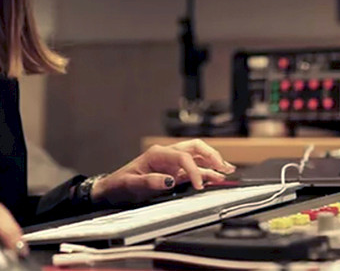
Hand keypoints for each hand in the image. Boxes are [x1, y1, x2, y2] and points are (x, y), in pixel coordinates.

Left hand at [90, 139, 235, 205]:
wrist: (111, 190)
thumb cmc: (119, 184)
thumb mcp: (130, 184)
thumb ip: (148, 181)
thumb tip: (168, 180)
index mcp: (157, 154)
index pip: (183, 157)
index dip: (194, 170)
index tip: (199, 185)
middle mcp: (167, 156)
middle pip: (194, 148)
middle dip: (211, 155)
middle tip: (224, 167)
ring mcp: (172, 165)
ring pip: (197, 157)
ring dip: (212, 162)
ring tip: (227, 170)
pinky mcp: (174, 175)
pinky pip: (193, 171)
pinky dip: (206, 173)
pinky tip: (216, 177)